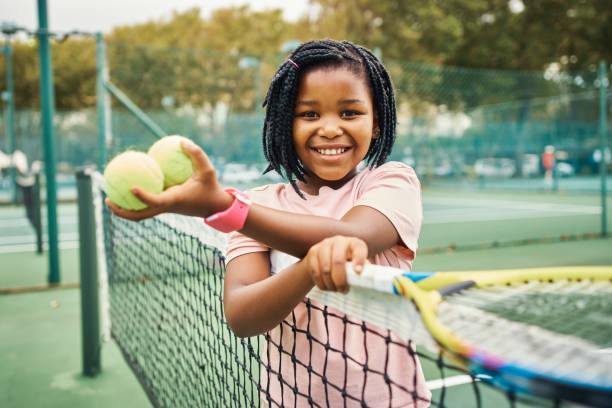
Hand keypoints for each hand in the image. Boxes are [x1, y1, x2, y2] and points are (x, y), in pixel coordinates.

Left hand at [105, 141, 233, 220]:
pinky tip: (128, 187)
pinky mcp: (164, 207)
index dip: (144, 196)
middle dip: (121, 211)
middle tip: (107, 198)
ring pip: (140, 214)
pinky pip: (145, 206)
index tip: (132, 188)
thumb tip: (181, 141)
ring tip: (109, 196)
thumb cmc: (210, 188)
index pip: (156, 201)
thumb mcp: (208, 169)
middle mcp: (166, 207)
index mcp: (175, 200)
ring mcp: (164, 209)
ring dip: (123, 209)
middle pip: (140, 215)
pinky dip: (135, 200)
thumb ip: (196, 154)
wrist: (214, 206)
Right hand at [304, 235, 367, 292]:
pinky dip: (322, 283)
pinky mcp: (313, 252)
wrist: (323, 258)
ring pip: (325, 269)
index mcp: (353, 243)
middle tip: (344, 291)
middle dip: (341, 280)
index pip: (358, 248)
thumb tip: (367, 279)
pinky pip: (316, 272)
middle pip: (338, 261)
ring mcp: (324, 245)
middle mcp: (339, 241)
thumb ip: (362, 270)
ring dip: (331, 284)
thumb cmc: (345, 263)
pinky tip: (327, 287)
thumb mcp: (355, 264)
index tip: (358, 272)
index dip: (359, 260)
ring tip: (336, 290)